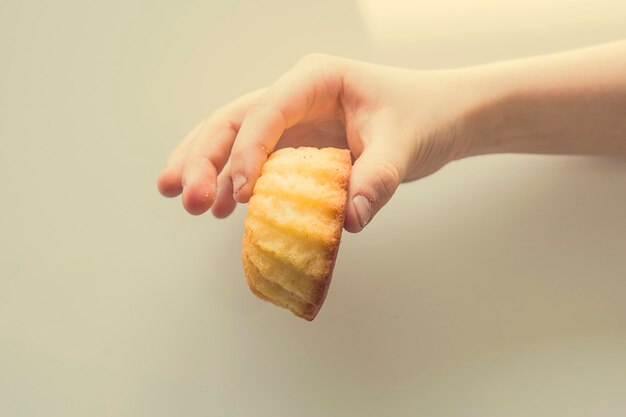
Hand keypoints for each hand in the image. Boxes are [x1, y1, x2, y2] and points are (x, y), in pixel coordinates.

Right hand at [157, 54, 474, 231]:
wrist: (438, 116)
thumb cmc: (422, 117)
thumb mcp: (404, 146)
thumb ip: (376, 181)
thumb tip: (348, 221)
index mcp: (317, 80)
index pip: (268, 111)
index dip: (247, 152)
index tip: (240, 193)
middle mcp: (295, 95)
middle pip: (235, 120)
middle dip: (203, 156)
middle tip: (181, 193)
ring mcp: (291, 119)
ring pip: (233, 136)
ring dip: (205, 166)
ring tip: (181, 198)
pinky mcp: (295, 143)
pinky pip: (254, 159)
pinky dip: (232, 179)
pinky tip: (219, 205)